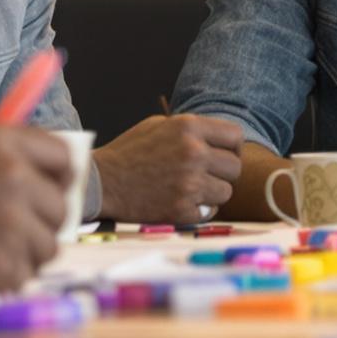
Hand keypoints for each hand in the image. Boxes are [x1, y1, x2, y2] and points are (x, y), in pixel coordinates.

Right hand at [0, 124, 72, 298]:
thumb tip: (36, 173)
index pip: (62, 158)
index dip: (54, 179)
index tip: (44, 195)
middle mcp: (12, 176)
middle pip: (60, 207)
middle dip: (37, 223)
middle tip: (0, 236)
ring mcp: (9, 222)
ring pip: (48, 246)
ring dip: (22, 255)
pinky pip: (23, 278)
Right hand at [91, 115, 242, 223]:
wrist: (101, 182)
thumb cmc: (129, 152)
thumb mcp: (159, 125)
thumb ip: (191, 129)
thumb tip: (220, 140)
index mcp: (188, 127)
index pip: (235, 136)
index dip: (232, 147)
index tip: (223, 155)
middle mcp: (193, 153)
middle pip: (235, 167)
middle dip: (223, 172)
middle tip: (206, 175)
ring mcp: (189, 183)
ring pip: (226, 192)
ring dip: (213, 193)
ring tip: (192, 189)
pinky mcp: (182, 209)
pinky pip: (210, 212)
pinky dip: (199, 210)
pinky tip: (181, 202)